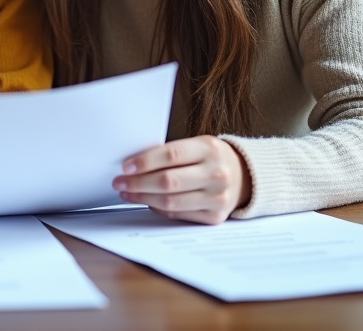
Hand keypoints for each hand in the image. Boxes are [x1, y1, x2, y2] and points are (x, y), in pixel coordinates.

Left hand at [113, 136, 251, 224]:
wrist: (243, 176)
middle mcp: (216, 174)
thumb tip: (133, 164)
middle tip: (119, 182)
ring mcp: (217, 198)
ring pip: (171, 202)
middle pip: (168, 182)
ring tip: (127, 193)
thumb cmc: (209, 157)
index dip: (145, 162)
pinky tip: (146, 202)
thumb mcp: (196, 145)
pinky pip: (178, 215)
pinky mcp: (214, 216)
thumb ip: (171, 153)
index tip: (125, 167)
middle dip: (138, 183)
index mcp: (210, 149)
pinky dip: (158, 209)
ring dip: (143, 198)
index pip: (172, 155)